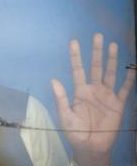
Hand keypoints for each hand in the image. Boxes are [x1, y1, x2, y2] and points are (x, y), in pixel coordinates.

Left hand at [51, 33, 134, 165]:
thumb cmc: (74, 131)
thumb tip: (53, 80)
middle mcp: (93, 89)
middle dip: (96, 51)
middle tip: (97, 35)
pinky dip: (129, 78)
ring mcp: (106, 95)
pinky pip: (124, 88)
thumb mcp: (65, 115)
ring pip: (110, 73)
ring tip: (113, 44)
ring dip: (112, 59)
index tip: (74, 41)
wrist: (91, 146)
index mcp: (79, 91)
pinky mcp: (118, 104)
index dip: (76, 55)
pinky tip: (132, 66)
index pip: (77, 69)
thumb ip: (61, 98)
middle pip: (95, 66)